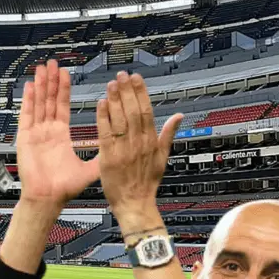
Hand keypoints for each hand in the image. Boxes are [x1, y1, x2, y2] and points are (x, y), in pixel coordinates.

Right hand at [15, 59, 99, 210]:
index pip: (62, 106)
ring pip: (38, 103)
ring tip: (42, 68)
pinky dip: (28, 101)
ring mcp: (35, 133)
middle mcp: (47, 132)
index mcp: (61, 136)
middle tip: (53, 63)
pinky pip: (26, 115)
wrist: (48, 198)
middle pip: (49, 100)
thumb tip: (118, 145)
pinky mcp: (25, 138)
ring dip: (40, 85)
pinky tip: (29, 86)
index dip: (63, 90)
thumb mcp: (90, 168)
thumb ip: (102, 154)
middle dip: (51, 81)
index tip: (65, 74)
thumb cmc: (64, 188)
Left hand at [96, 72, 182, 230]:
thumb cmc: (147, 183)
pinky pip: (106, 134)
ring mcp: (124, 150)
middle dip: (127, 91)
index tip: (136, 78)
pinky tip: (101, 104)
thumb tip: (178, 117)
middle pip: (133, 111)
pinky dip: (103, 118)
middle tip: (122, 75)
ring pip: (120, 119)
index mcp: (151, 142)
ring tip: (111, 84)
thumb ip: (168, 135)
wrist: (135, 204)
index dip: (141, 93)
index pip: (147, 111)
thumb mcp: (162, 158)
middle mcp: (138, 143)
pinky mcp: (109, 157)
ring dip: (115, 100)